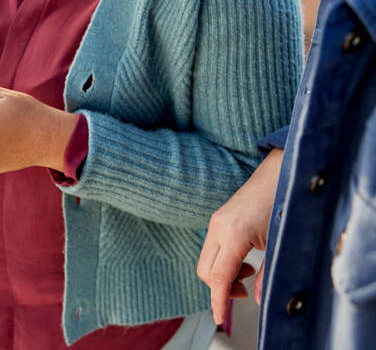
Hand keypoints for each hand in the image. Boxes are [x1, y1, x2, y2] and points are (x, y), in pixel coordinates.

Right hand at [197, 147, 283, 323]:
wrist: (281, 172)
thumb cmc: (283, 202)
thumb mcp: (279, 242)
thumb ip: (267, 273)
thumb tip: (257, 297)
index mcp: (234, 233)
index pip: (218, 277)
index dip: (218, 301)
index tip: (218, 318)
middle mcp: (219, 226)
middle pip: (206, 271)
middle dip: (220, 289)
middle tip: (243, 293)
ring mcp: (217, 220)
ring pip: (207, 259)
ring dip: (222, 275)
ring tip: (248, 272)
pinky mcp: (220, 218)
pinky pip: (212, 247)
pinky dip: (223, 261)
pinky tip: (244, 258)